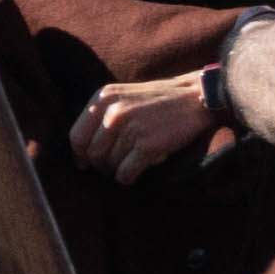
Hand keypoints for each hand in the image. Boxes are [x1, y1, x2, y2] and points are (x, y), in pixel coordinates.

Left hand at [69, 74, 221, 180]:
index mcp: (103, 98)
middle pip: (92, 154)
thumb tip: (80, 148)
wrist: (197, 97)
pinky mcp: (148, 145)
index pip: (77, 136)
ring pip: (109, 165)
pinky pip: (125, 172)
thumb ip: (101, 115)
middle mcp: (113, 112)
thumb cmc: (159, 100)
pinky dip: (128, 177)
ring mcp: (131, 128)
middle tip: (113, 167)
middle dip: (101, 165)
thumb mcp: (123, 96)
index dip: (79, 155)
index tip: (84, 164)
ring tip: (130, 164)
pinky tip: (134, 174)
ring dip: (117, 170)